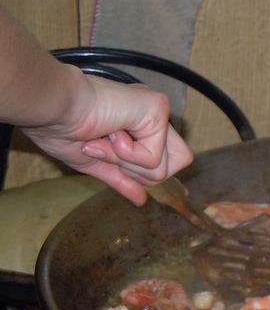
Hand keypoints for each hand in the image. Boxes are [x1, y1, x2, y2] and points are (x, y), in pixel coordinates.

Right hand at [20, 71, 193, 205]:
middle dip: (139, 171)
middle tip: (108, 148)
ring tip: (105, 138)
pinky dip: (127, 155)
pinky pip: (155, 158)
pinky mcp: (158, 109)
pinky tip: (111, 131)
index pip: (165, 162)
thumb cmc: (61, 128)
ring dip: (127, 163)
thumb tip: (142, 200)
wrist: (50, 109)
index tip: (116, 158)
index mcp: (140, 124)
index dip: (144, 172)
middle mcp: (154, 115)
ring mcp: (158, 111)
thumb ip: (121, 179)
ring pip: (164, 168)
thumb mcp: (93, 162)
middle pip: (178, 165)